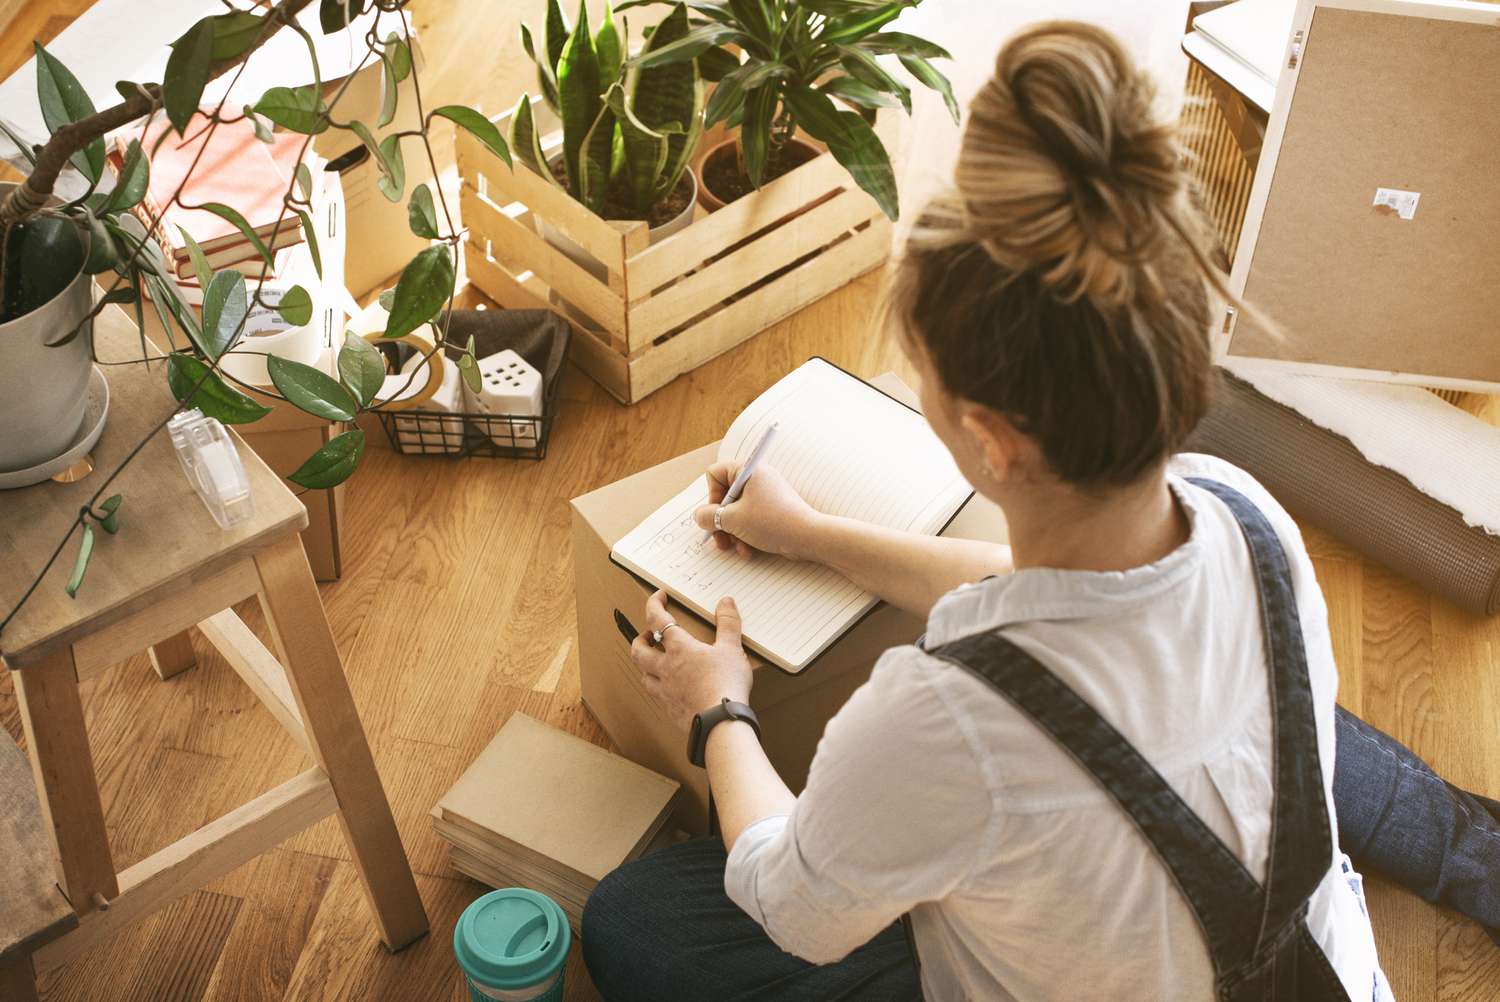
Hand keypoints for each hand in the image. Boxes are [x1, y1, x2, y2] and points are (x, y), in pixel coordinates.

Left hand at [631, 589, 751, 733]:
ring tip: (655, 661)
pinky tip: (668, 688)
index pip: (657, 620)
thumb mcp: (732, 648)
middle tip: (649, 634)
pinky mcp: (669, 710)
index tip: (659, 596)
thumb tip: (726, 601)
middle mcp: (665, 668)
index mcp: (679, 649)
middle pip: (639, 650)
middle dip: (640, 638)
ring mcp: (665, 691)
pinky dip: (657, 687)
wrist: (720, 722)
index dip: (654, 604)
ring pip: (643, 675)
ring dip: (645, 664)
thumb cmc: (726, 683)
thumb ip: (728, 623)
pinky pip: (656, 695)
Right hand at [692, 461, 822, 559]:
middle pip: (724, 496)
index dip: (711, 495)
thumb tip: (699, 516)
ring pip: (736, 511)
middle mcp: (757, 478)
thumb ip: (709, 517)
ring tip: (735, 548)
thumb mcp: (732, 520)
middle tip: (719, 539)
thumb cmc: (772, 522)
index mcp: (748, 470)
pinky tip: (748, 551)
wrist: (808, 538)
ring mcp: (766, 495)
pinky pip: (750, 520)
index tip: (717, 513)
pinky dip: (746, 535)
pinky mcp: (772, 511)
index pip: (715, 473)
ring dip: (732, 532)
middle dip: (720, 521)